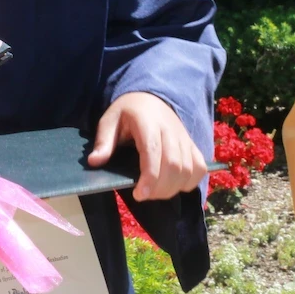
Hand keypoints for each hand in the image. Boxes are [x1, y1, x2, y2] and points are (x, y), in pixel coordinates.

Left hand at [87, 92, 206, 201]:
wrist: (149, 97)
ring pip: (188, 169)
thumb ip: (104, 141)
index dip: (150, 177)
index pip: (154, 151)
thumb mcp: (109, 120)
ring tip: (156, 193)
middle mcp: (170, 129)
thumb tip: (94, 162)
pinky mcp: (192, 144)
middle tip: (143, 195)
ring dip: (173, 188)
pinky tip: (175, 186)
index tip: (139, 194)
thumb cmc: (127, 112)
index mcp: (148, 121)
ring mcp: (184, 137)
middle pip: (174, 164)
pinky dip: (191, 182)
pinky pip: (200, 166)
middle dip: (160, 188)